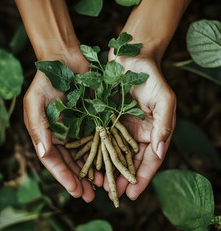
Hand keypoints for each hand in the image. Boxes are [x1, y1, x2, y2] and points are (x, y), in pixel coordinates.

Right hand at [23, 48, 102, 201]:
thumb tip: (44, 154)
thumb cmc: (46, 81)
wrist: (65, 61)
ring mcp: (80, 128)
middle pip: (72, 162)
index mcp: (48, 134)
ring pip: (87, 154)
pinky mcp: (94, 119)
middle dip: (81, 180)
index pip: (55, 161)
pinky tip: (111, 162)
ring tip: (103, 184)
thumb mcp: (35, 103)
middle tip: (91, 195)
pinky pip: (100, 138)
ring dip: (94, 170)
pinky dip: (104, 151)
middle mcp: (64, 135)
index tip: (75, 190)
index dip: (64, 177)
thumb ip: (37, 128)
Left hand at [104, 55, 175, 199]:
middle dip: (120, 178)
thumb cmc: (151, 77)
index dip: (142, 178)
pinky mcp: (104, 119)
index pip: (149, 160)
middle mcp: (135, 133)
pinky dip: (95, 151)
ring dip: (106, 169)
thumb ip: (164, 126)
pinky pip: (99, 138)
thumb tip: (159, 153)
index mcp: (152, 131)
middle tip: (111, 193)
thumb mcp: (164, 100)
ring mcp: (119, 127)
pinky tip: (88, 162)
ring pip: (113, 153)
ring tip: (97, 184)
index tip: (132, 194)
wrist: (131, 58)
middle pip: (129, 160)